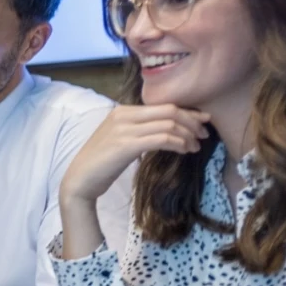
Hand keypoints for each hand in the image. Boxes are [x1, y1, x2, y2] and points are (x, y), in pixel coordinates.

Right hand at [61, 104, 209, 204]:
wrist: (80, 180)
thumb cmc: (101, 163)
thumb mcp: (121, 139)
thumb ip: (139, 129)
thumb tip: (167, 128)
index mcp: (123, 111)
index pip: (163, 105)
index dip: (188, 112)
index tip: (203, 121)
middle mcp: (123, 115)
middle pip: (170, 111)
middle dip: (192, 122)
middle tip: (204, 134)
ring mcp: (124, 129)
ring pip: (169, 125)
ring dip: (188, 136)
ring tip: (195, 147)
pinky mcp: (126, 145)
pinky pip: (162, 139)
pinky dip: (178, 144)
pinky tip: (184, 151)